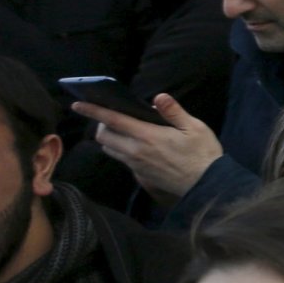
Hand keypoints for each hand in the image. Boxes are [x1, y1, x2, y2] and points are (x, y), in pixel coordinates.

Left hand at [75, 92, 222, 204]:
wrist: (205, 185)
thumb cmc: (202, 153)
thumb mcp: (195, 128)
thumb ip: (174, 112)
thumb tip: (158, 97)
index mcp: (148, 136)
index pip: (113, 120)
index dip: (93, 110)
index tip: (77, 104)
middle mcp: (136, 151)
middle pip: (103, 136)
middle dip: (101, 123)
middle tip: (113, 115)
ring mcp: (136, 164)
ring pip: (108, 148)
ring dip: (108, 137)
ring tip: (122, 128)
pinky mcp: (139, 174)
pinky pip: (120, 158)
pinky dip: (119, 148)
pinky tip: (134, 143)